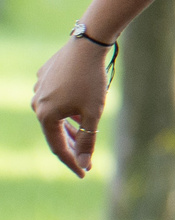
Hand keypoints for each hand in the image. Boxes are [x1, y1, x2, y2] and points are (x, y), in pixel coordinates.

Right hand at [31, 38, 110, 176]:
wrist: (86, 45)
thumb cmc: (91, 80)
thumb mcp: (93, 114)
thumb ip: (88, 140)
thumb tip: (84, 165)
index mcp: (45, 115)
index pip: (58, 147)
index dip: (72, 162)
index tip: (84, 173)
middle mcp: (36, 103)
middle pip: (55, 132)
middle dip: (72, 145)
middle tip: (87, 158)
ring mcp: (38, 89)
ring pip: (54, 116)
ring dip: (70, 128)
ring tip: (85, 135)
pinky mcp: (44, 78)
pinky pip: (55, 100)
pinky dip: (67, 110)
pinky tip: (78, 110)